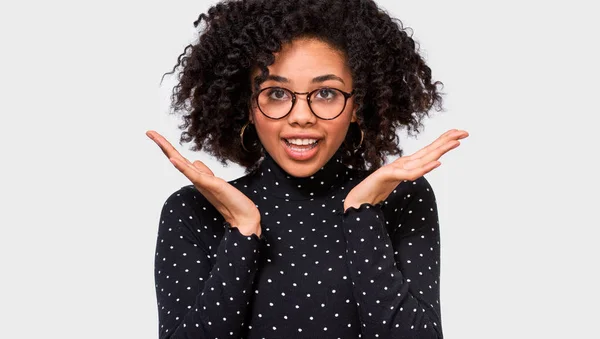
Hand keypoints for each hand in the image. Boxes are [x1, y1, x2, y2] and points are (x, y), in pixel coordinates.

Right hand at [146, 130, 261, 236]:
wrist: (244, 217)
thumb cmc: (231, 200)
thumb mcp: (215, 181)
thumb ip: (204, 172)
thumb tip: (195, 161)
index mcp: (197, 177)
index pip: (180, 159)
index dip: (168, 147)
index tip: (155, 135)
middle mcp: (196, 179)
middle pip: (176, 158)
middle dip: (163, 145)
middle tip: (149, 132)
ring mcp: (202, 182)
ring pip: (181, 164)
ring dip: (168, 150)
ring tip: (156, 138)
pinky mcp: (210, 185)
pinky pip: (194, 175)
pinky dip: (183, 167)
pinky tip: (174, 159)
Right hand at [343, 129, 468, 211]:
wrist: (358, 198)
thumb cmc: (377, 189)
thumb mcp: (399, 180)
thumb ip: (411, 173)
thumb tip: (426, 167)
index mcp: (407, 163)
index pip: (429, 151)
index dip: (444, 142)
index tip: (459, 134)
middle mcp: (403, 163)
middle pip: (429, 150)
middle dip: (447, 141)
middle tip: (464, 132)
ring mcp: (395, 168)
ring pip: (422, 158)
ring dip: (439, 150)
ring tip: (454, 143)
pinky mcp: (388, 176)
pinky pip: (409, 173)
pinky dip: (423, 168)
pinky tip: (435, 163)